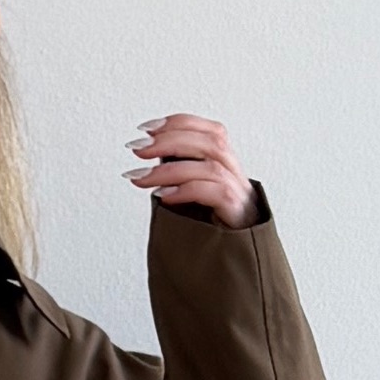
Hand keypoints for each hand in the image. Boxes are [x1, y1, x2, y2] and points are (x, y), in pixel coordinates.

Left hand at [128, 109, 253, 224]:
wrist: (235, 256)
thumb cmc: (211, 224)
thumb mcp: (191, 191)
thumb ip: (176, 172)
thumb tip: (146, 154)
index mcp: (226, 163)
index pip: (209, 130)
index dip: (178, 123)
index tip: (146, 129)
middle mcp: (236, 174)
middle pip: (211, 142)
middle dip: (170, 141)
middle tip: (139, 149)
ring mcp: (240, 193)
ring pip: (211, 167)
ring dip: (170, 169)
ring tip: (141, 177)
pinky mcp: (238, 214)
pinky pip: (217, 193)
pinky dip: (186, 190)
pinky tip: (163, 195)